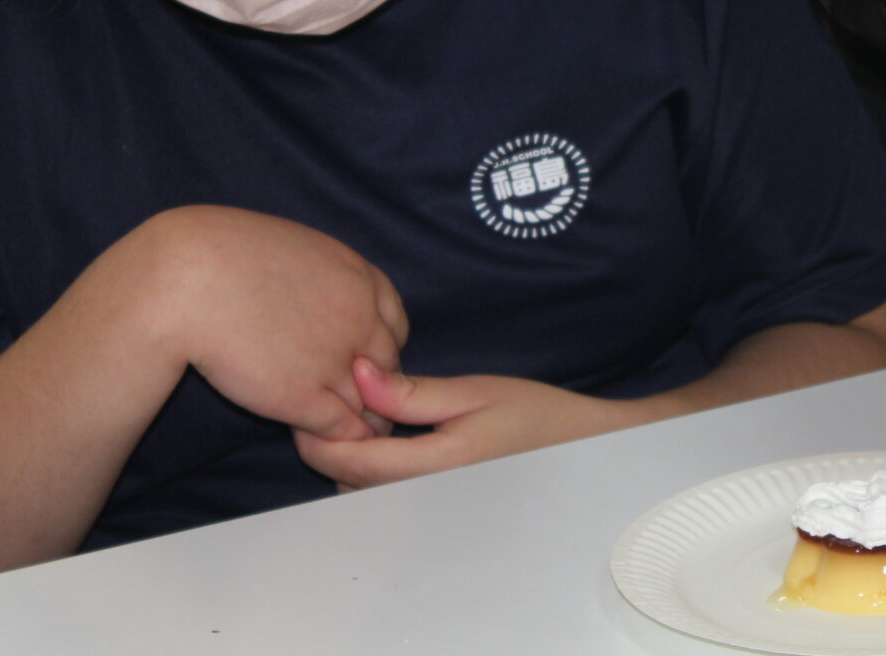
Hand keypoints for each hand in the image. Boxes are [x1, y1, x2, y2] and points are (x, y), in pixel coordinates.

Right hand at [141, 206, 409, 442]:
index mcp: (360, 279)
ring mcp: (338, 361)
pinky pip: (344, 430)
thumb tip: (313, 292)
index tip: (359, 360)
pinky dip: (337, 439)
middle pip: (389, 368)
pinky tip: (318, 437)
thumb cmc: (222, 255)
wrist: (187, 281)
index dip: (378, 348)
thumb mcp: (292, 249)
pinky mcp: (307, 398)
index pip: (395, 326)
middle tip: (359, 405)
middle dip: (378, 388)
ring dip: (362, 421)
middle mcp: (361, 319)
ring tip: (345, 431)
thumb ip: (320, 276)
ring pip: (373, 405)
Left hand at [293, 359, 645, 488]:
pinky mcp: (429, 509)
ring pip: (357, 491)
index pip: (348, 459)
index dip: (317, 431)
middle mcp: (423, 499)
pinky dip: (367, 468)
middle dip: (328, 441)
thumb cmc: (531, 415)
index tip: (312, 394)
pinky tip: (384, 437)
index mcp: (432, 467)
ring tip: (361, 413)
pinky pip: (380, 495)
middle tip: (334, 395)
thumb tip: (358, 374)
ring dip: (347, 456)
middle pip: (344, 479)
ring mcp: (426, 510)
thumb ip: (411, 392)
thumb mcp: (473, 392)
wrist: (574, 452)